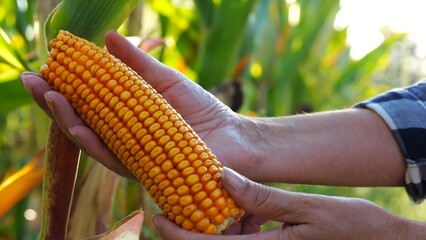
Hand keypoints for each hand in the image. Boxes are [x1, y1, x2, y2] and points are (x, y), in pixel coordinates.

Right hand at [19, 30, 259, 178]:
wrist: (233, 136)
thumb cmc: (202, 109)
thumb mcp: (167, 80)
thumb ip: (137, 63)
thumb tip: (106, 37)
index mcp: (125, 115)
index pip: (86, 101)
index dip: (62, 86)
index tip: (41, 67)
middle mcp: (123, 136)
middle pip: (80, 121)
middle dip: (53, 103)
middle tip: (32, 81)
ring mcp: (131, 155)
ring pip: (91, 141)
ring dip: (67, 121)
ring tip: (49, 97)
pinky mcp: (144, 171)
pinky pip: (115, 159)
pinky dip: (97, 144)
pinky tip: (81, 129)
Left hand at [153, 167, 417, 239]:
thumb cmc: (350, 227)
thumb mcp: (306, 209)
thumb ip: (261, 197)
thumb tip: (221, 177)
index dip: (176, 234)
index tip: (155, 215)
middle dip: (191, 226)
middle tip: (180, 195)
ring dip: (219, 223)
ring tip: (222, 194)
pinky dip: (241, 225)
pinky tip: (250, 209)